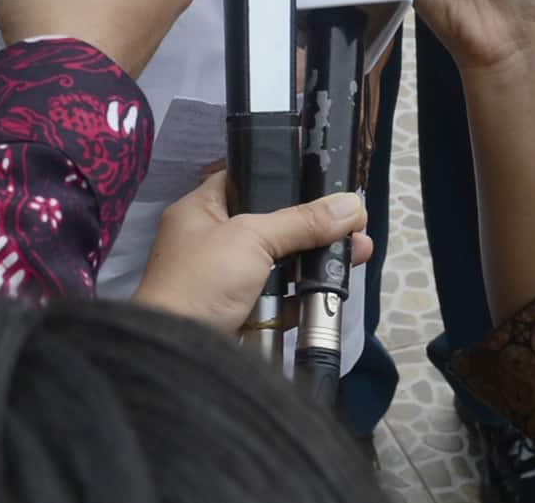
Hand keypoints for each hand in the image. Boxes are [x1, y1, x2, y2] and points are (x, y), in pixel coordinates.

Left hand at [133, 167, 370, 333]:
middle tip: (353, 227)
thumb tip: (352, 205)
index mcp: (201, 210)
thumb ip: (302, 221)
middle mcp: (211, 241)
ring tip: (356, 253)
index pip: (244, 180)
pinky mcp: (240, 313)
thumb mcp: (252, 238)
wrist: (179, 356)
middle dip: (313, 227)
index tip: (322, 184)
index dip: (281, 178)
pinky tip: (332, 290)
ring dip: (313, 261)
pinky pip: (277, 299)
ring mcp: (225, 280)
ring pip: (278, 263)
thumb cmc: (201, 281)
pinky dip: (301, 298)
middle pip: (271, 225)